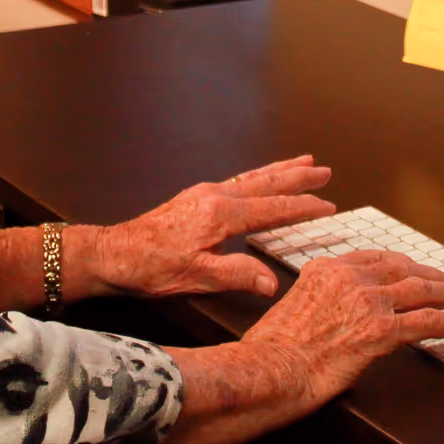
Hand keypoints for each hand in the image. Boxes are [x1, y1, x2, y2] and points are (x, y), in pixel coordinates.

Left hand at [94, 156, 336, 298]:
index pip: (272, 209)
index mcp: (220, 214)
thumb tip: (272, 283)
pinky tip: (262, 179)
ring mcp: (204, 193)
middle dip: (297, 176)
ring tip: (303, 160)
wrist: (115, 254)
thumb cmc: (152, 267)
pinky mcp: (195, 198)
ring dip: (280, 170)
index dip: (303, 207)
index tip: (328, 204)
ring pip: (251, 178)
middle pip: (266, 183)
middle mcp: (215, 196)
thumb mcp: (197, 277)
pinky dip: (258, 177)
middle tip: (324, 169)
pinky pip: (237, 181)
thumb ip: (237, 276)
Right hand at [241, 250, 443, 408]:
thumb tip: (340, 314)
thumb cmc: (273, 352)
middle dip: (434, 275)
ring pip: (422, 290)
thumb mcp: (294, 308)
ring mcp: (367, 301)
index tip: (418, 269)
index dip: (404, 265)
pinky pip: (429, 321)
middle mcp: (349, 277)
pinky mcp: (381, 329)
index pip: (376, 259)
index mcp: (325, 268)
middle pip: (404, 268)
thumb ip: (323, 301)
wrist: (270, 371)